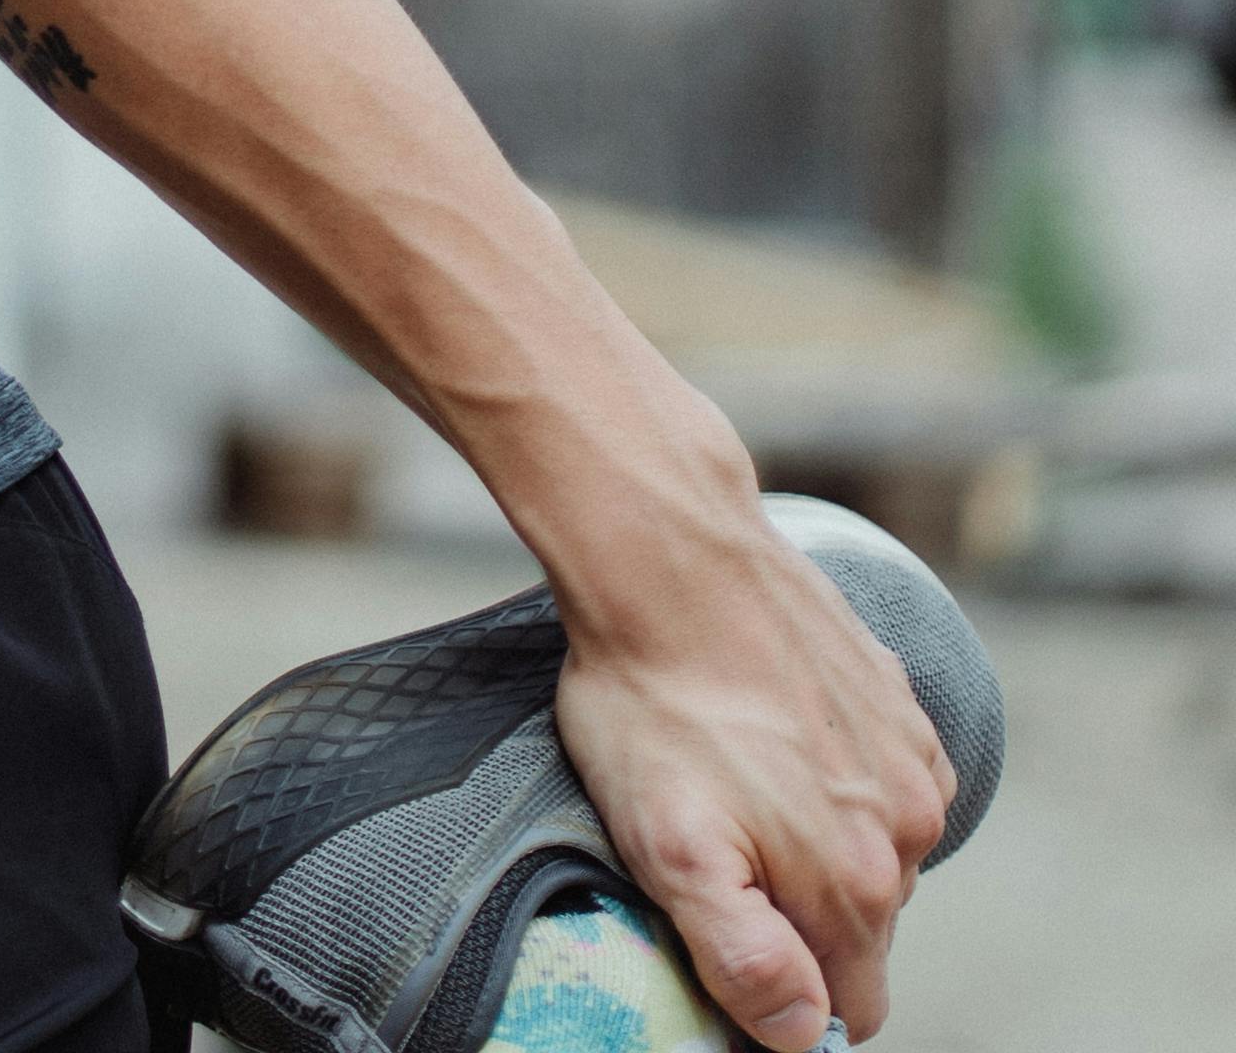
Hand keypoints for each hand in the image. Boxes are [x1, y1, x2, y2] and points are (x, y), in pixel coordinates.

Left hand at [547, 490, 952, 1046]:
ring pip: (870, 852)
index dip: (788, 997)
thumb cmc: (654, 703)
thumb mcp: (669, 848)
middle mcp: (909, 832)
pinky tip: (767, 737)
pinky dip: (831, 775)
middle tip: (711, 847)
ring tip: (729, 780)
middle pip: (858, 929)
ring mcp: (912, 764)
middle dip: (793, 913)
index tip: (729, 949)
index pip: (850, 1006)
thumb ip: (744, 956)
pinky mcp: (900, 707)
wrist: (672, 559)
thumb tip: (803, 1032)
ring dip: (812, 838)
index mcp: (859, 887)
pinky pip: (876, 780)